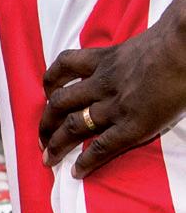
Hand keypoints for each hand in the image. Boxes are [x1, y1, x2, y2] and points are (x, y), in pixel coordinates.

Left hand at [41, 4, 185, 176]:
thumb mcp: (141, 41)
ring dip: (57, 144)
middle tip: (41, 138)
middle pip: (61, 102)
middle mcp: (102, 83)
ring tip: (48, 158)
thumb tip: (139, 52)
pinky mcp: (131, 126)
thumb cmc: (173, 39)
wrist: (183, 48)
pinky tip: (76, 172)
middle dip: (46, 122)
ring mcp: (115, 105)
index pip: (65, 66)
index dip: (50, 81)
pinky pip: (102, 147)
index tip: (47, 94)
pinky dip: (86, 161)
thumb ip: (131, 52)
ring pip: (73, 126)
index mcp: (104, 58)